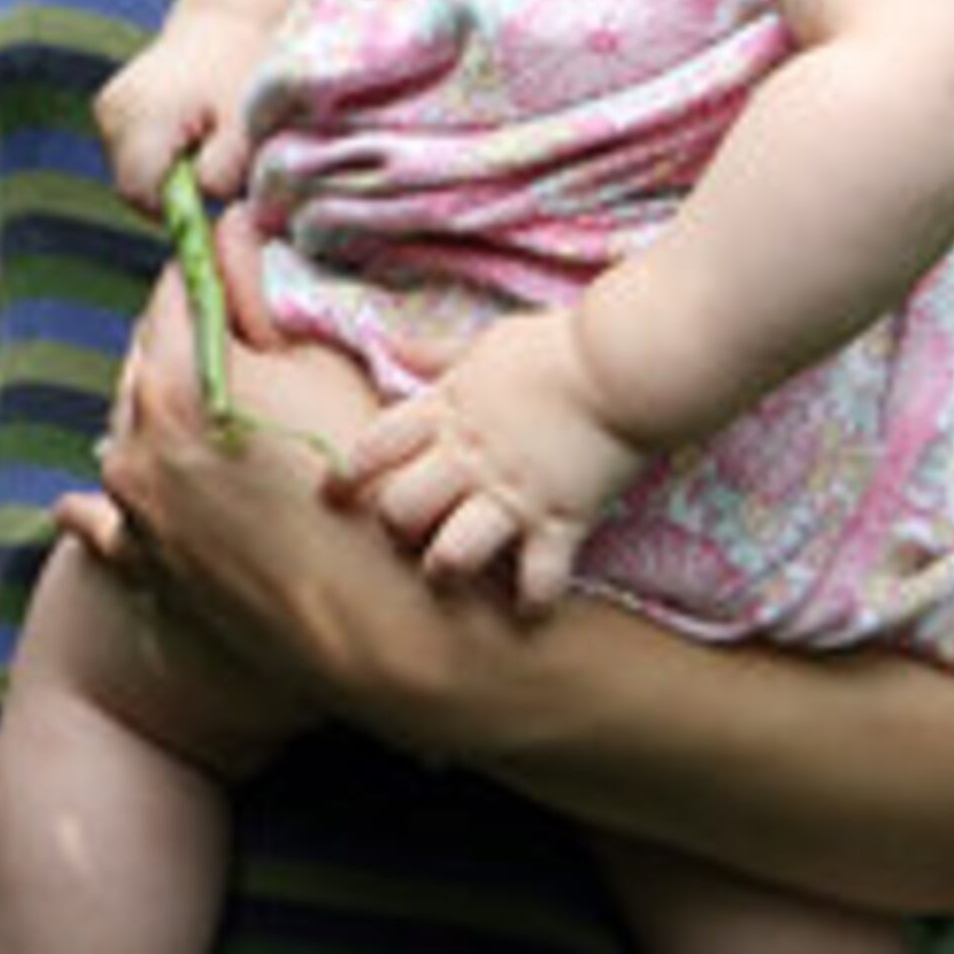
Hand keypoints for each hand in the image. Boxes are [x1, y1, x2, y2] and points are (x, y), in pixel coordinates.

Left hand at [84, 240, 518, 757]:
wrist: (386, 631)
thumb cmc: (373, 490)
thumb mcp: (325, 373)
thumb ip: (260, 294)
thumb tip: (229, 223)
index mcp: (177, 383)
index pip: (174, 293)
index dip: (206, 273)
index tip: (226, 263)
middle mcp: (135, 441)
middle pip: (146, 363)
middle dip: (184, 349)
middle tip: (233, 344)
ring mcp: (133, 509)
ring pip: (129, 433)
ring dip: (157, 418)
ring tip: (209, 418)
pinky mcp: (141, 565)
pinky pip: (107, 515)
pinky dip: (109, 499)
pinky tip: (87, 498)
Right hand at [92, 11, 260, 208]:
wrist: (222, 26)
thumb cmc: (240, 74)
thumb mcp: (245, 125)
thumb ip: (225, 169)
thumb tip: (202, 198)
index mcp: (144, 113)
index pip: (137, 193)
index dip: (173, 208)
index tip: (209, 195)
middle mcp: (113, 110)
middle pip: (130, 186)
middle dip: (170, 190)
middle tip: (210, 161)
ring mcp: (105, 108)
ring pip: (128, 172)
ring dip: (163, 172)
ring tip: (199, 140)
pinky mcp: (107, 108)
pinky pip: (126, 153)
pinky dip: (154, 154)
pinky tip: (182, 130)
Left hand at [334, 308, 654, 617]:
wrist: (622, 364)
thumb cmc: (555, 348)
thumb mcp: (485, 344)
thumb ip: (435, 353)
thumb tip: (391, 346)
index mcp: (446, 411)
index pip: (376, 445)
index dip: (347, 473)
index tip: (331, 494)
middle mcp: (470, 457)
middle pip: (402, 509)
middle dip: (396, 527)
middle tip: (406, 533)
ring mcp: (513, 492)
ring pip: (454, 552)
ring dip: (447, 568)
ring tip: (450, 572)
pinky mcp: (562, 518)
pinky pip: (540, 576)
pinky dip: (533, 598)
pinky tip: (528, 609)